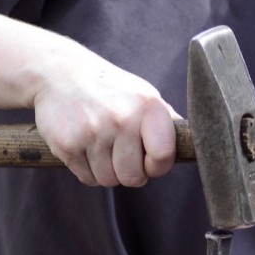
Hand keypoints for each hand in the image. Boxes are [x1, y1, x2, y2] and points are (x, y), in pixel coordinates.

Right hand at [31, 46, 178, 186]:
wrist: (60, 74)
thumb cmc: (110, 89)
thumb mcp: (144, 96)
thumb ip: (166, 122)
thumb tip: (194, 144)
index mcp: (148, 107)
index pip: (163, 157)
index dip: (157, 166)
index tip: (149, 159)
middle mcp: (122, 119)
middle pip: (133, 178)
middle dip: (129, 172)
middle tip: (122, 153)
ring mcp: (92, 133)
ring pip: (109, 180)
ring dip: (107, 171)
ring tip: (102, 146)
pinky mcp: (68, 145)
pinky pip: (87, 178)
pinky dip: (87, 169)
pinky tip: (85, 146)